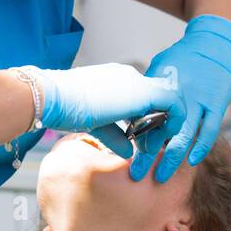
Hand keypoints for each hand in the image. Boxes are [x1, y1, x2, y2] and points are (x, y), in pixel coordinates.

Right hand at [26, 63, 183, 135]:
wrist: (55, 97)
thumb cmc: (65, 108)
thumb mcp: (95, 125)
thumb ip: (116, 136)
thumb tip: (128, 152)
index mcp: (116, 80)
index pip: (141, 97)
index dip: (146, 118)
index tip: (142, 137)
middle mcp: (129, 77)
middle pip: (157, 98)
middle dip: (160, 122)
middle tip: (154, 143)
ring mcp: (137, 82)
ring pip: (168, 98)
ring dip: (168, 121)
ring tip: (159, 142)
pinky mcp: (143, 92)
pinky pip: (173, 103)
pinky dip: (175, 119)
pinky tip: (167, 135)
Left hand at [134, 15, 230, 181]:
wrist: (213, 44)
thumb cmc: (182, 57)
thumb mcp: (159, 67)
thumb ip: (147, 89)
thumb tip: (130, 112)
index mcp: (161, 86)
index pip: (143, 117)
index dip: (134, 138)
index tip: (125, 155)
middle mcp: (179, 95)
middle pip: (159, 131)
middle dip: (147, 155)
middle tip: (136, 175)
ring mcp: (200, 100)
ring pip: (183, 135)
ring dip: (171, 158)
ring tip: (160, 177)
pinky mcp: (218, 104)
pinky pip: (210, 130)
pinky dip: (200, 147)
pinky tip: (191, 162)